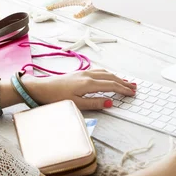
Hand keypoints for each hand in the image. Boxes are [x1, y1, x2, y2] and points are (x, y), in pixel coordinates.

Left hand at [21, 68, 136, 109]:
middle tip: (134, 88)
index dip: (123, 89)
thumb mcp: (76, 104)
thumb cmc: (56, 97)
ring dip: (117, 77)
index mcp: (88, 83)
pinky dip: (108, 74)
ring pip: (105, 73)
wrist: (41, 88)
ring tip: (126, 82)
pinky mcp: (79, 73)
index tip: (132, 93)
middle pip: (111, 77)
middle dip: (123, 82)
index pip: (111, 85)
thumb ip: (94, 103)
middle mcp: (88, 75)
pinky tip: (109, 76)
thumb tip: (110, 102)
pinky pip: (98, 71)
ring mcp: (84, 72)